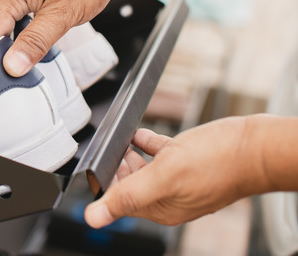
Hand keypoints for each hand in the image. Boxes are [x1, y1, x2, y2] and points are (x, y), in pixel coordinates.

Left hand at [84, 117, 264, 227]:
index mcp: (162, 209)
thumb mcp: (163, 177)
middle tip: (110, 151)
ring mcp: (183, 180)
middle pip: (133, 185)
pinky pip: (162, 154)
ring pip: (147, 169)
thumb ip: (127, 196)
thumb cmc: (218, 163)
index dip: (109, 182)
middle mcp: (172, 197)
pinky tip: (139, 134)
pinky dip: (147, 144)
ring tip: (121, 142)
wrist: (258, 147)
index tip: (101, 164)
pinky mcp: (192, 161)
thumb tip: (93, 218)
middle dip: (119, 168)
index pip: (123, 201)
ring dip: (131, 155)